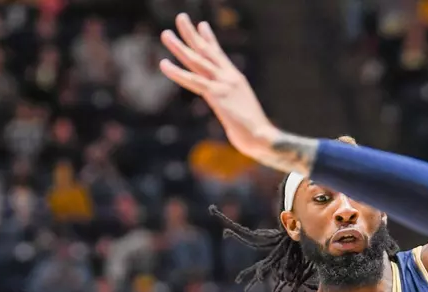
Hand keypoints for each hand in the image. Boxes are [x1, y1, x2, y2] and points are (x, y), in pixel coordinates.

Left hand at [159, 14, 278, 162]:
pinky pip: (193, 81)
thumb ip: (233, 106)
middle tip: (181, 18)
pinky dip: (177, 72)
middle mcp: (229, 77)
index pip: (220, 56)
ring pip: (196, 61)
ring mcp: (223, 85)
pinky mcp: (217, 96)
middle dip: (192, 34)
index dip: (209, 40)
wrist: (263, 137)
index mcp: (236, 80)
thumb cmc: (255, 132)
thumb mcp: (242, 113)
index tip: (201, 26)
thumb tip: (231, 113)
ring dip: (179, 47)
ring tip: (165, 33)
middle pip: (206, 52)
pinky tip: (164, 64)